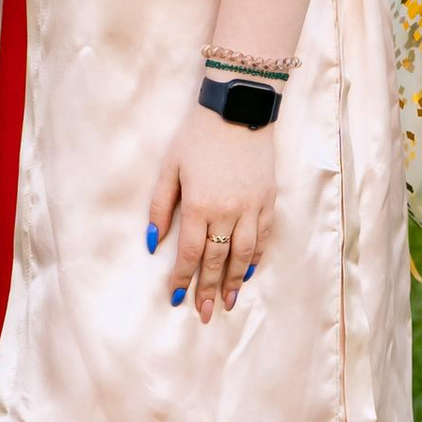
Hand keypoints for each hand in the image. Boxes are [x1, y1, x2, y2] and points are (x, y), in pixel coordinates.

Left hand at [145, 106, 273, 324]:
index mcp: (199, 204)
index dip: (182, 278)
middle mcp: (228, 211)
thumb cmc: (197, 136)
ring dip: (236, 281)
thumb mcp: (169, 167)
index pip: (190, 253)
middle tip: (205, 313)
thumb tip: (153, 243)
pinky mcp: (268, 199)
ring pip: (244, 254)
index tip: (176, 298)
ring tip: (229, 302)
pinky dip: (256, 257)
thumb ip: (160, 207)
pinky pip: (264, 237)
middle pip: (218, 260)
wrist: (238, 109)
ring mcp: (252, 206)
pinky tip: (249, 272)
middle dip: (209, 289)